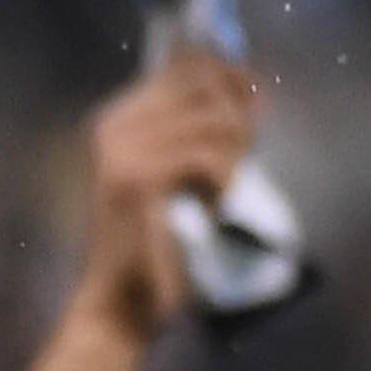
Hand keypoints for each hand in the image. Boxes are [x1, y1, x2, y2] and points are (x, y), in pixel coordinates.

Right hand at [73, 49, 259, 344]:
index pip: (183, 66)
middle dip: (239, 116)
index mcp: (116, 120)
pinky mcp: (139, 179)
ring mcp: (122, 151)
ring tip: (223, 190)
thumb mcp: (170, 175)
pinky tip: (212, 208)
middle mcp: (113, 127)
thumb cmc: (150, 244)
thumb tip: (250, 88)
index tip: (257, 98)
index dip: (230, 74)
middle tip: (244, 156)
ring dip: (234, 156)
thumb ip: (195, 131)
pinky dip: (222, 183)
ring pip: (212, 121)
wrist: (119, 303)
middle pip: (203, 85)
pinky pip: (207, 156)